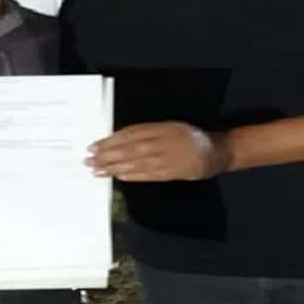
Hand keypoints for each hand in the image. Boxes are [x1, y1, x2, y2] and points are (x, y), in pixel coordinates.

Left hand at [85, 122, 228, 181]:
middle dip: (106, 155)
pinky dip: (133, 176)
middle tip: (89, 160)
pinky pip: (148, 175)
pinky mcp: (171, 173)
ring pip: (135, 163)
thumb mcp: (168, 126)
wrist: (214, 151)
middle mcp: (160, 142)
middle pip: (128, 149)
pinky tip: (119, 177)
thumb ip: (146, 132)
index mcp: (159, 128)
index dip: (110, 140)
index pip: (129, 134)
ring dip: (114, 167)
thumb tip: (119, 139)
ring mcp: (166, 159)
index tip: (94, 145)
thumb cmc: (188, 136)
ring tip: (97, 170)